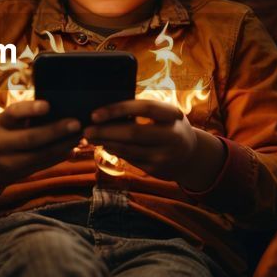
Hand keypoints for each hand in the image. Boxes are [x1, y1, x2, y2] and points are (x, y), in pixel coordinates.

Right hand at [0, 100, 81, 194]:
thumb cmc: (9, 133)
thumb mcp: (11, 123)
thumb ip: (28, 116)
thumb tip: (59, 109)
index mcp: (1, 123)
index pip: (13, 113)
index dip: (30, 109)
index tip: (48, 105)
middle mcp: (1, 143)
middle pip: (30, 138)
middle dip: (55, 131)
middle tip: (76, 123)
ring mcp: (10, 161)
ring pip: (40, 154)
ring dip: (63, 145)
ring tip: (80, 135)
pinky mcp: (22, 173)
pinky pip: (45, 164)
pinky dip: (60, 155)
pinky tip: (73, 147)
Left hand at [82, 99, 223, 188]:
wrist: (191, 155)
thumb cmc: (170, 126)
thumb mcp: (165, 113)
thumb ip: (144, 109)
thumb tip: (107, 107)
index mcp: (172, 115)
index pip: (144, 108)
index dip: (118, 109)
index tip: (95, 113)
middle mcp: (171, 136)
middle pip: (133, 134)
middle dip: (106, 132)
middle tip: (86, 129)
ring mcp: (164, 155)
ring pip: (128, 150)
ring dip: (106, 143)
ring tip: (90, 136)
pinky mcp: (156, 170)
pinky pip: (129, 159)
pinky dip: (114, 152)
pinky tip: (104, 145)